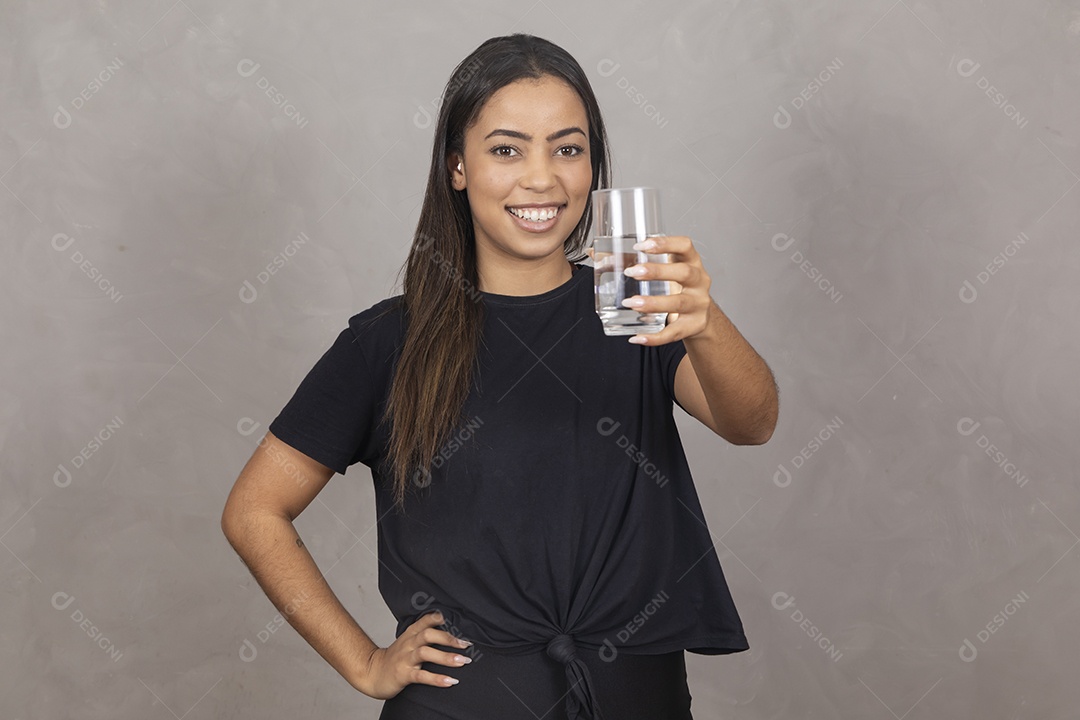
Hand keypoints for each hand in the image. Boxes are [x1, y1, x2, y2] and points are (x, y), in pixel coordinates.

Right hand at [352, 611, 472, 698]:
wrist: (372, 673)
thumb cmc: (394, 658)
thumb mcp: (407, 642)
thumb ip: (423, 635)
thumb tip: (448, 632)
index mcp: (410, 634)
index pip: (424, 621)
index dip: (437, 618)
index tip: (453, 618)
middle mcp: (408, 644)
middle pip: (428, 635)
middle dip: (448, 638)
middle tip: (466, 644)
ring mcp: (405, 659)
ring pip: (425, 653)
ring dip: (446, 657)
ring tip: (462, 662)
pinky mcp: (403, 674)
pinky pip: (421, 676)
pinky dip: (436, 678)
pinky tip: (450, 681)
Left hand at [617, 235, 712, 344]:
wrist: (698, 316)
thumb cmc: (675, 286)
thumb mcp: (661, 271)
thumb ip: (630, 260)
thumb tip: (594, 252)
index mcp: (691, 261)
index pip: (685, 245)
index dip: (665, 243)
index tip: (642, 246)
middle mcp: (700, 281)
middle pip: (684, 272)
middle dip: (657, 271)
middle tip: (632, 272)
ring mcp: (699, 304)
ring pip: (678, 303)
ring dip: (654, 303)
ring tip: (631, 303)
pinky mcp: (694, 326)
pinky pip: (674, 333)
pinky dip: (655, 337)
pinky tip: (637, 337)